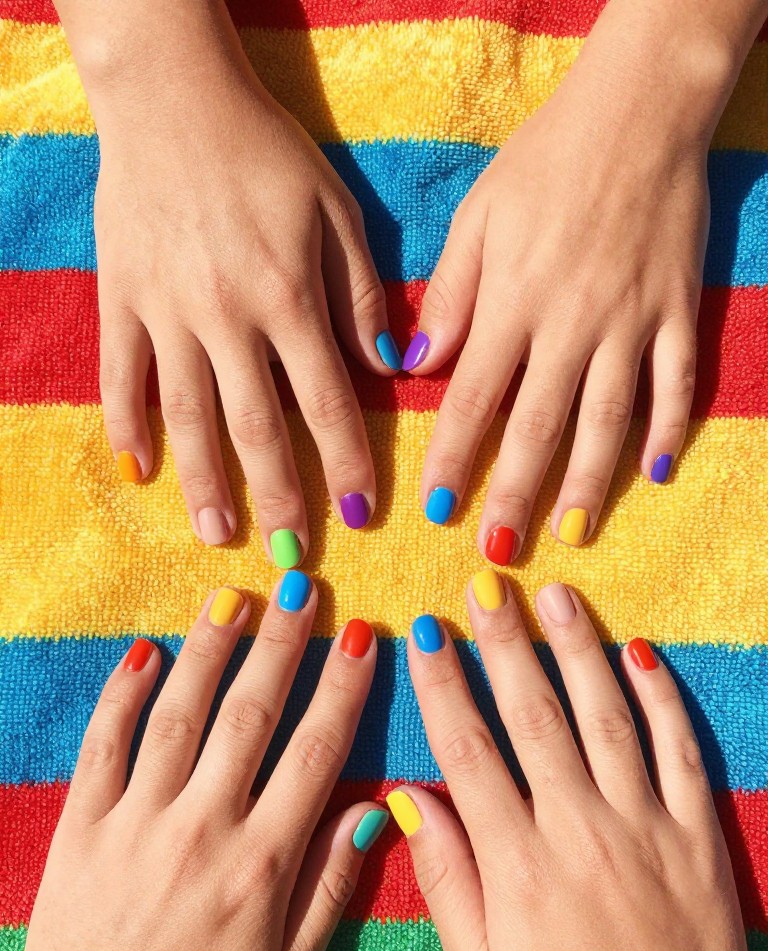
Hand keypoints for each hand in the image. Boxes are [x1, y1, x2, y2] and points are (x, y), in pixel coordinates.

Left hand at [10, 580, 386, 950]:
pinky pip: (103, 745)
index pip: (315, 752)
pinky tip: (145, 651)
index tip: (360, 636)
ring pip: (179, 715)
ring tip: (232, 598)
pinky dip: (122, 695)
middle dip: (281, 645)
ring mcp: (137, 822)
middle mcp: (203, 828)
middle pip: (251, 715)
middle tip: (299, 588)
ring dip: (209, 651)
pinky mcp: (82, 828)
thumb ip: (330, 887)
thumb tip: (373, 810)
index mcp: (261, 863)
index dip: (342, 688)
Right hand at [93, 20, 393, 555]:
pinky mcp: (122, 299)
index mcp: (289, 297)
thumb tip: (389, 368)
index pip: (326, 402)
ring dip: (205, 483)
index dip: (348, 464)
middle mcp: (227, 317)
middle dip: (279, 496)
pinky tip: (137, 468)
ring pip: (188, 415)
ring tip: (218, 536)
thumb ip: (362, 292)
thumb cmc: (265, 153)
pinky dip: (127, 422)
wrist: (173, 98)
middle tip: (289, 554)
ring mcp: (167, 312)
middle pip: (257, 427)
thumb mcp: (335, 210)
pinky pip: (122, 374)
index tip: (363, 516)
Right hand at [388, 575, 751, 950]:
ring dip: (576, 651)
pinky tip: (640, 652)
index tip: (428, 634)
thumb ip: (445, 878)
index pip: (468, 751)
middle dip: (505, 644)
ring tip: (556, 597)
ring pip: (604, 717)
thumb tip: (404, 798)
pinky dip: (662, 699)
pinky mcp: (696, 833)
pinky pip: (679, 751)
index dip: (444, 685)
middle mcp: (577, 829)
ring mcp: (643, 825)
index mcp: (516, 862)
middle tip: (486, 587)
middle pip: (534, 716)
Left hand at [407, 22, 717, 553]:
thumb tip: (416, 365)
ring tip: (568, 532)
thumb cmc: (544, 162)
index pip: (473, 398)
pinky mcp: (676, 311)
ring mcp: (630, 320)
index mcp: (512, 301)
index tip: (435, 509)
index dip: (452, 458)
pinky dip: (667, 429)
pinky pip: (675, 382)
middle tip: (498, 549)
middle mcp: (569, 322)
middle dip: (513, 492)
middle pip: (537, 425)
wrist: (636, 113)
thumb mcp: (478, 217)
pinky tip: (652, 472)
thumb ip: (450, 295)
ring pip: (607, 418)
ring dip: (585, 481)